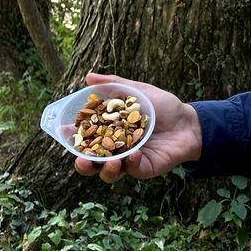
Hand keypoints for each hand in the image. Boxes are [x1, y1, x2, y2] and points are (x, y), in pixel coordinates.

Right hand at [73, 72, 201, 183]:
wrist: (189, 122)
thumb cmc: (163, 106)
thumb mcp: (138, 92)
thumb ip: (114, 85)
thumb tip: (88, 77)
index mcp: (111, 131)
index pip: (86, 137)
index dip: (72, 138)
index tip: (61, 132)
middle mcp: (116, 148)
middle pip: (91, 162)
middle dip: (82, 164)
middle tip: (81, 160)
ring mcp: (129, 160)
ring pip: (109, 173)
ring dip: (105, 170)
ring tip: (110, 162)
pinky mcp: (144, 168)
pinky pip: (133, 171)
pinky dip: (131, 163)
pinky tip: (135, 154)